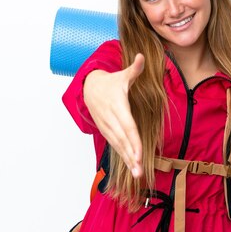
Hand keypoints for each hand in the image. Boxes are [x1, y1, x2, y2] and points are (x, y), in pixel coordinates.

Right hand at [83, 53, 144, 177]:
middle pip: (123, 140)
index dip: (133, 141)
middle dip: (131, 156)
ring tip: (137, 174)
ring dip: (127, 160)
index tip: (139, 154)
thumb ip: (134, 69)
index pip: (127, 126)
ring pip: (118, 145)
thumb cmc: (110, 82)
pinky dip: (123, 156)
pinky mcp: (106, 131)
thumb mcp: (122, 75)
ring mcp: (107, 126)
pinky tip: (131, 166)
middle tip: (139, 171)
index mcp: (117, 106)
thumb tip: (142, 56)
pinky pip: (115, 145)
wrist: (89, 88)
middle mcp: (111, 119)